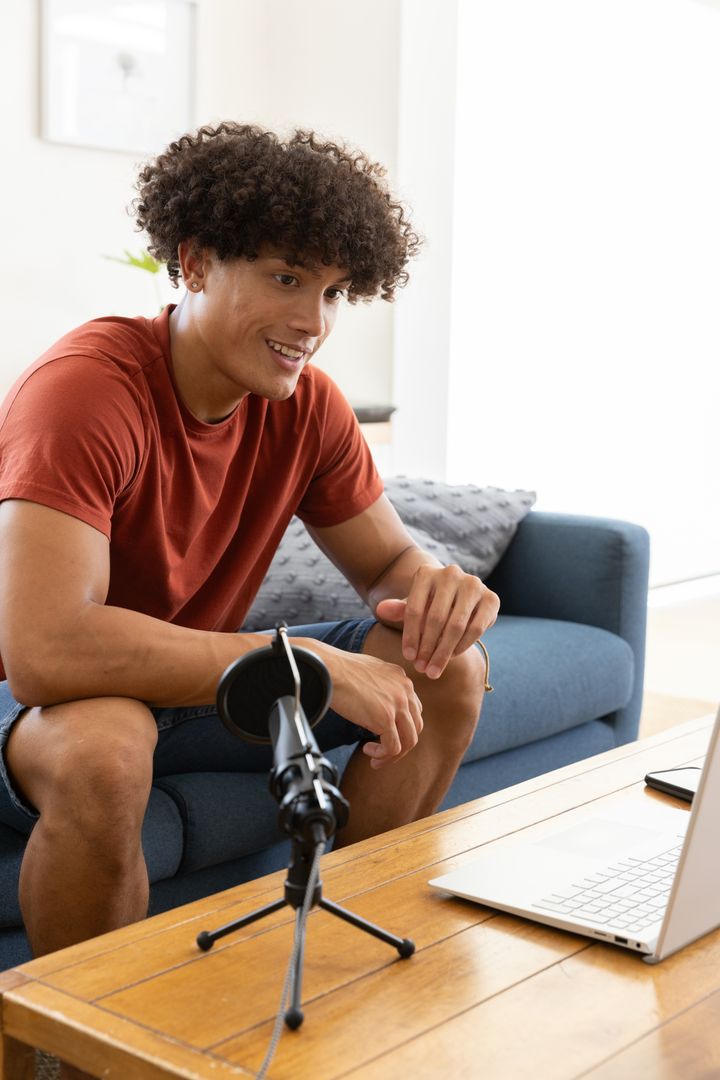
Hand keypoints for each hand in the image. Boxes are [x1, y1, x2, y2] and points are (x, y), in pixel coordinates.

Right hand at [310, 644, 422, 769]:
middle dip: (401, 744)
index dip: (402, 727)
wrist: (330, 668)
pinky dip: (382, 755)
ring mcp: (398, 704)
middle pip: (415, 728)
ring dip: (392, 755)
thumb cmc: (341, 669)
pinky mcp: (386, 718)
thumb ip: (381, 685)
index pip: (414, 710)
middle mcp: (405, 690)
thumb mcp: (370, 671)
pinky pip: (393, 747)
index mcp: (402, 679)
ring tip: (375, 758)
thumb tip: (377, 702)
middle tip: (383, 752)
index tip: (385, 735)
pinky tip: (367, 751)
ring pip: (409, 741)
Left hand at [375, 565, 498, 679]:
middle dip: (427, 648)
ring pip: (456, 626)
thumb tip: (381, 609)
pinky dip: (463, 646)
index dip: (410, 636)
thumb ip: (398, 610)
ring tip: (434, 669)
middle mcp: (451, 573)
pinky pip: (476, 628)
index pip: (414, 609)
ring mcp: (474, 584)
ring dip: (444, 652)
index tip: (408, 657)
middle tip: (421, 669)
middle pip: (436, 619)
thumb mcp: (413, 607)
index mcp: (426, 573)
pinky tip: (452, 657)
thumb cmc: (429, 604)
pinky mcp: (491, 599)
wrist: (458, 598)